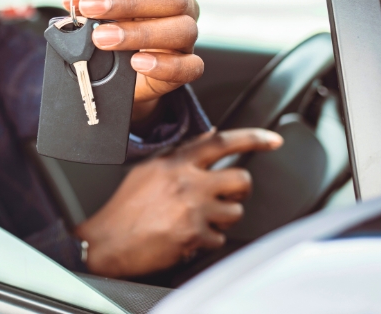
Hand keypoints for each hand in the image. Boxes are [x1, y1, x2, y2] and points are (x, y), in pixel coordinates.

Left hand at [63, 0, 200, 120]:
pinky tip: (137, 63)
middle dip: (128, 2)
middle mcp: (183, 4)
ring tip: (102, 39)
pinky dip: (164, 65)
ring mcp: (189, 36)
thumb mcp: (102, 7)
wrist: (128, 71)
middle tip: (89, 9)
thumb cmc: (120, 25)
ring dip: (139, 33)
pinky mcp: (189, 67)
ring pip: (182, 30)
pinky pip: (190, 66)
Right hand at [75, 128, 282, 277]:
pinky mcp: (194, 236)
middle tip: (225, 196)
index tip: (273, 140)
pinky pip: (220, 238)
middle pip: (241, 179)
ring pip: (235, 212)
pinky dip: (208, 240)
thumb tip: (212, 137)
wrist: (108, 242)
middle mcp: (187, 182)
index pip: (221, 143)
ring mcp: (192, 210)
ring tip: (199, 219)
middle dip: (239, 190)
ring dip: (223, 218)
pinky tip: (188, 236)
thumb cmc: (125, 207)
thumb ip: (180, 153)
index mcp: (176, 162)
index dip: (253, 139)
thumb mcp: (149, 169)